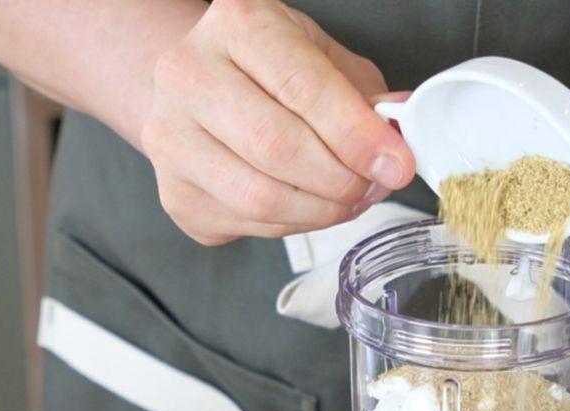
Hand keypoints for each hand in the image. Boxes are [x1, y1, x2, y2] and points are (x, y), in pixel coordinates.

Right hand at [141, 0, 414, 244]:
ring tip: (350, 199)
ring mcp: (170, 139)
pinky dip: (295, 224)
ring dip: (323, 210)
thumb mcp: (323, 58)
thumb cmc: (270, 69)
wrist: (201, 86)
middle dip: (342, 179)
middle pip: (277, 148)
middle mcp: (188, 75)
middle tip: (373, 185)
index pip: (302, 88)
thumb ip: (364, 96)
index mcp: (237, 25)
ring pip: (261, 198)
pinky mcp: (174, 193)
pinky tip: (311, 205)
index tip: (395, 164)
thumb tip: (399, 139)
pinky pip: (249, 226)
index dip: (356, 135)